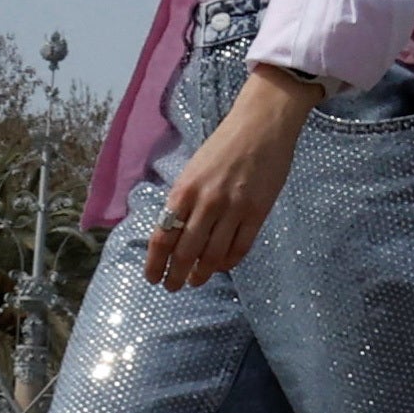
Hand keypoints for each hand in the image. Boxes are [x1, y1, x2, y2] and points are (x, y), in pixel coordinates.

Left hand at [141, 67, 324, 287]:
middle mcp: (206, 203)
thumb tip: (175, 234)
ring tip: (195, 281)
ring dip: (201, 273)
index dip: (155, 263)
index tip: (152, 277)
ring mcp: (233, 209)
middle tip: (172, 286)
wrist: (261, 126)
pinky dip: (229, 262)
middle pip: (185, 252)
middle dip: (175, 275)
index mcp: (184, 190)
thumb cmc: (224, 145)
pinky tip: (222, 266)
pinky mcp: (258, 212)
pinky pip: (240, 247)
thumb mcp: (193, 170)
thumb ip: (184, 201)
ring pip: (213, 255)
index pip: (162, 237)